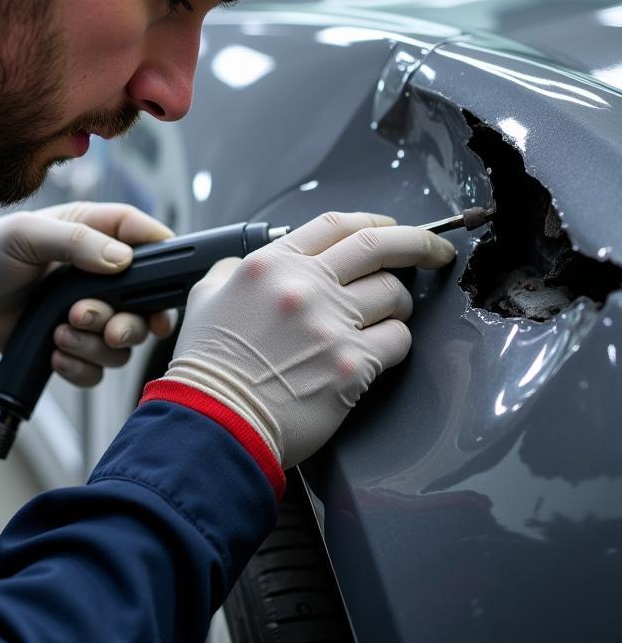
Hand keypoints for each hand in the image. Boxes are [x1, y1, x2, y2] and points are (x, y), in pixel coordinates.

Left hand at [0, 203, 174, 386]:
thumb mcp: (26, 234)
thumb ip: (75, 242)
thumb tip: (121, 260)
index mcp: (94, 233)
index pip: (146, 236)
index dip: (164, 254)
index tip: (168, 276)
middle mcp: (99, 275)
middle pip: (147, 302)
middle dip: (130, 320)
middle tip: (95, 321)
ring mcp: (88, 311)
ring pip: (124, 341)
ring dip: (96, 345)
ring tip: (59, 334)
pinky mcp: (72, 344)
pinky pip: (99, 368)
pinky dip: (80, 366)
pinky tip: (53, 353)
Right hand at [161, 212, 455, 467]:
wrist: (216, 421)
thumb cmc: (208, 367)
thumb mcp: (207, 298)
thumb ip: (236, 271)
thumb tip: (254, 265)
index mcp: (271, 265)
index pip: (336, 224)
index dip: (373, 220)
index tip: (390, 228)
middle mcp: (304, 286)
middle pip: (380, 245)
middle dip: (418, 243)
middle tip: (435, 251)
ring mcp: (331, 325)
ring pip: (394, 295)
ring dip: (397, 304)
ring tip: (383, 318)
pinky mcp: (352, 365)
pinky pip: (397, 340)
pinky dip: (394, 342)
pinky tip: (376, 352)